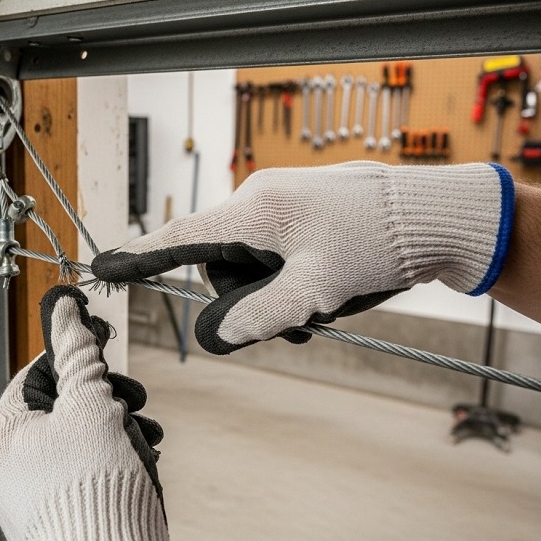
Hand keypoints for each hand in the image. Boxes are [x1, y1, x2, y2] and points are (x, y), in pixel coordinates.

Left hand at [0, 286, 171, 540]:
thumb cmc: (91, 498)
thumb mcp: (89, 406)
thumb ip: (78, 355)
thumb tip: (66, 313)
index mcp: (1, 434)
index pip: (35, 372)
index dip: (74, 358)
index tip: (99, 350)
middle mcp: (9, 464)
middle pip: (61, 406)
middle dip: (103, 401)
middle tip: (126, 403)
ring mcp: (32, 492)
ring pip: (78, 438)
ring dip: (114, 430)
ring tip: (137, 439)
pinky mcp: (58, 511)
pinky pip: (84, 469)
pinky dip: (111, 460)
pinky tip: (133, 463)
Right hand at [93, 161, 513, 353]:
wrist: (440, 218)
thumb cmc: (379, 246)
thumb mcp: (315, 293)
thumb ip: (256, 317)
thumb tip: (211, 338)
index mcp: (255, 212)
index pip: (181, 238)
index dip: (138, 257)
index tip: (101, 266)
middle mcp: (261, 203)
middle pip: (224, 268)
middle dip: (253, 301)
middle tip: (303, 320)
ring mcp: (284, 206)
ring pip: (254, 267)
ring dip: (281, 296)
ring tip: (327, 306)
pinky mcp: (304, 214)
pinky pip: (278, 256)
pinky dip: (296, 282)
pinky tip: (332, 290)